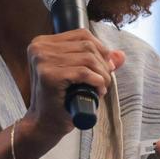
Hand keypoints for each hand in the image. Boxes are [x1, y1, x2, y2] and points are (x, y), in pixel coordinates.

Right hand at [23, 30, 124, 147]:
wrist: (44, 124)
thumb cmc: (60, 99)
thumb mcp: (78, 75)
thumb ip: (98, 62)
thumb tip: (120, 55)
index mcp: (42, 42)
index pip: (81, 34)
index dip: (100, 49)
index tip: (106, 66)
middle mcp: (39, 48)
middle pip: (86, 45)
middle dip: (103, 64)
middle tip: (105, 81)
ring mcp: (42, 61)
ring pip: (88, 58)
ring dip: (102, 74)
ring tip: (102, 87)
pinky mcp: (49, 75)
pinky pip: (84, 72)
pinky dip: (96, 81)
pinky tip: (98, 91)